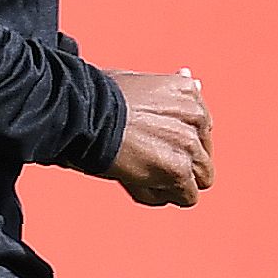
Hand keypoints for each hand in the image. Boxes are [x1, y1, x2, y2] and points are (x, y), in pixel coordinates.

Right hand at [104, 68, 212, 206]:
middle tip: (136, 155)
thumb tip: (195, 81)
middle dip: (172, 160)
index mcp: (186, 91)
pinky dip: (157, 194)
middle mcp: (196, 117)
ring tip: (133, 169)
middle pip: (200, 154)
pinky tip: (131, 179)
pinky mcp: (178, 171)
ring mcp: (189, 145)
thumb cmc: (93, 98)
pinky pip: (184, 197)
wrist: (77, 115)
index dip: (169, 138)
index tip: (144, 138)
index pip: (199, 127)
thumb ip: (168, 92)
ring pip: (197, 178)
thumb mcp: (136, 82)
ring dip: (167, 180)